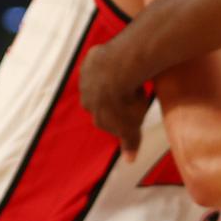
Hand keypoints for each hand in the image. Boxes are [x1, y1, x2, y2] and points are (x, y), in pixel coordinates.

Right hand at [80, 43, 151, 160]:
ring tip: (133, 76)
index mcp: (95, 113)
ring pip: (100, 79)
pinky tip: (124, 59)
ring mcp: (88, 77)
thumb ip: (129, 142)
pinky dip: (112, 61)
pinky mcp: (92, 59)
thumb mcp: (131, 126)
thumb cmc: (125, 102)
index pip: (107, 118)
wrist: (116, 72)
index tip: (134, 108)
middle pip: (101, 98)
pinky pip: (102, 60)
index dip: (121, 114)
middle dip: (114, 96)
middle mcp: (86, 96)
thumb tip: (130, 161)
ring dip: (113, 78)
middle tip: (134, 91)